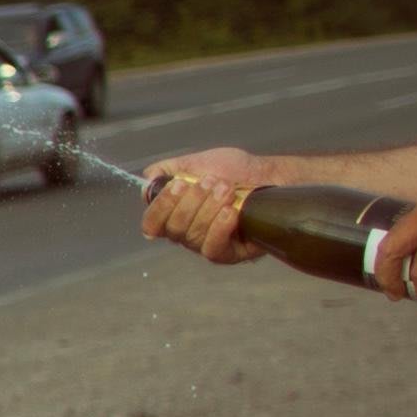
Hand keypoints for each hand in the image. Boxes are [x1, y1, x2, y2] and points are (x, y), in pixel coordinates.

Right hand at [140, 148, 267, 262]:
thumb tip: (149, 180)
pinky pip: (212, 249)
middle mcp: (187, 233)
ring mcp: (206, 244)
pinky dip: (218, 228)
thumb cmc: (234, 170)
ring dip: (209, 208)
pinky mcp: (228, 253)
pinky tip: (230, 212)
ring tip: (227, 189)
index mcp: (174, 214)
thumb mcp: (196, 162)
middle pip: (174, 228)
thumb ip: (168, 170)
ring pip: (194, 235)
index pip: (152, 223)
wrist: (268, 176)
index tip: (178, 185)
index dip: (161, 207)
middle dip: (192, 201)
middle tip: (212, 181)